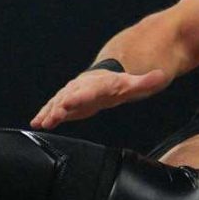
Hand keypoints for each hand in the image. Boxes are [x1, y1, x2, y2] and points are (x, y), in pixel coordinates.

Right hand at [32, 66, 168, 129]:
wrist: (105, 78)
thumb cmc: (119, 84)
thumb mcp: (134, 84)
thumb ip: (146, 81)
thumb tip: (162, 76)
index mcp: (97, 85)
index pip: (87, 91)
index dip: (78, 97)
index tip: (68, 102)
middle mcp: (81, 88)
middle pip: (69, 97)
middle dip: (59, 107)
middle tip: (50, 117)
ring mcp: (71, 95)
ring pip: (58, 103)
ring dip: (49, 113)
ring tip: (39, 122)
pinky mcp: (66, 104)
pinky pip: (54, 108)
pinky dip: (45, 115)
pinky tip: (36, 123)